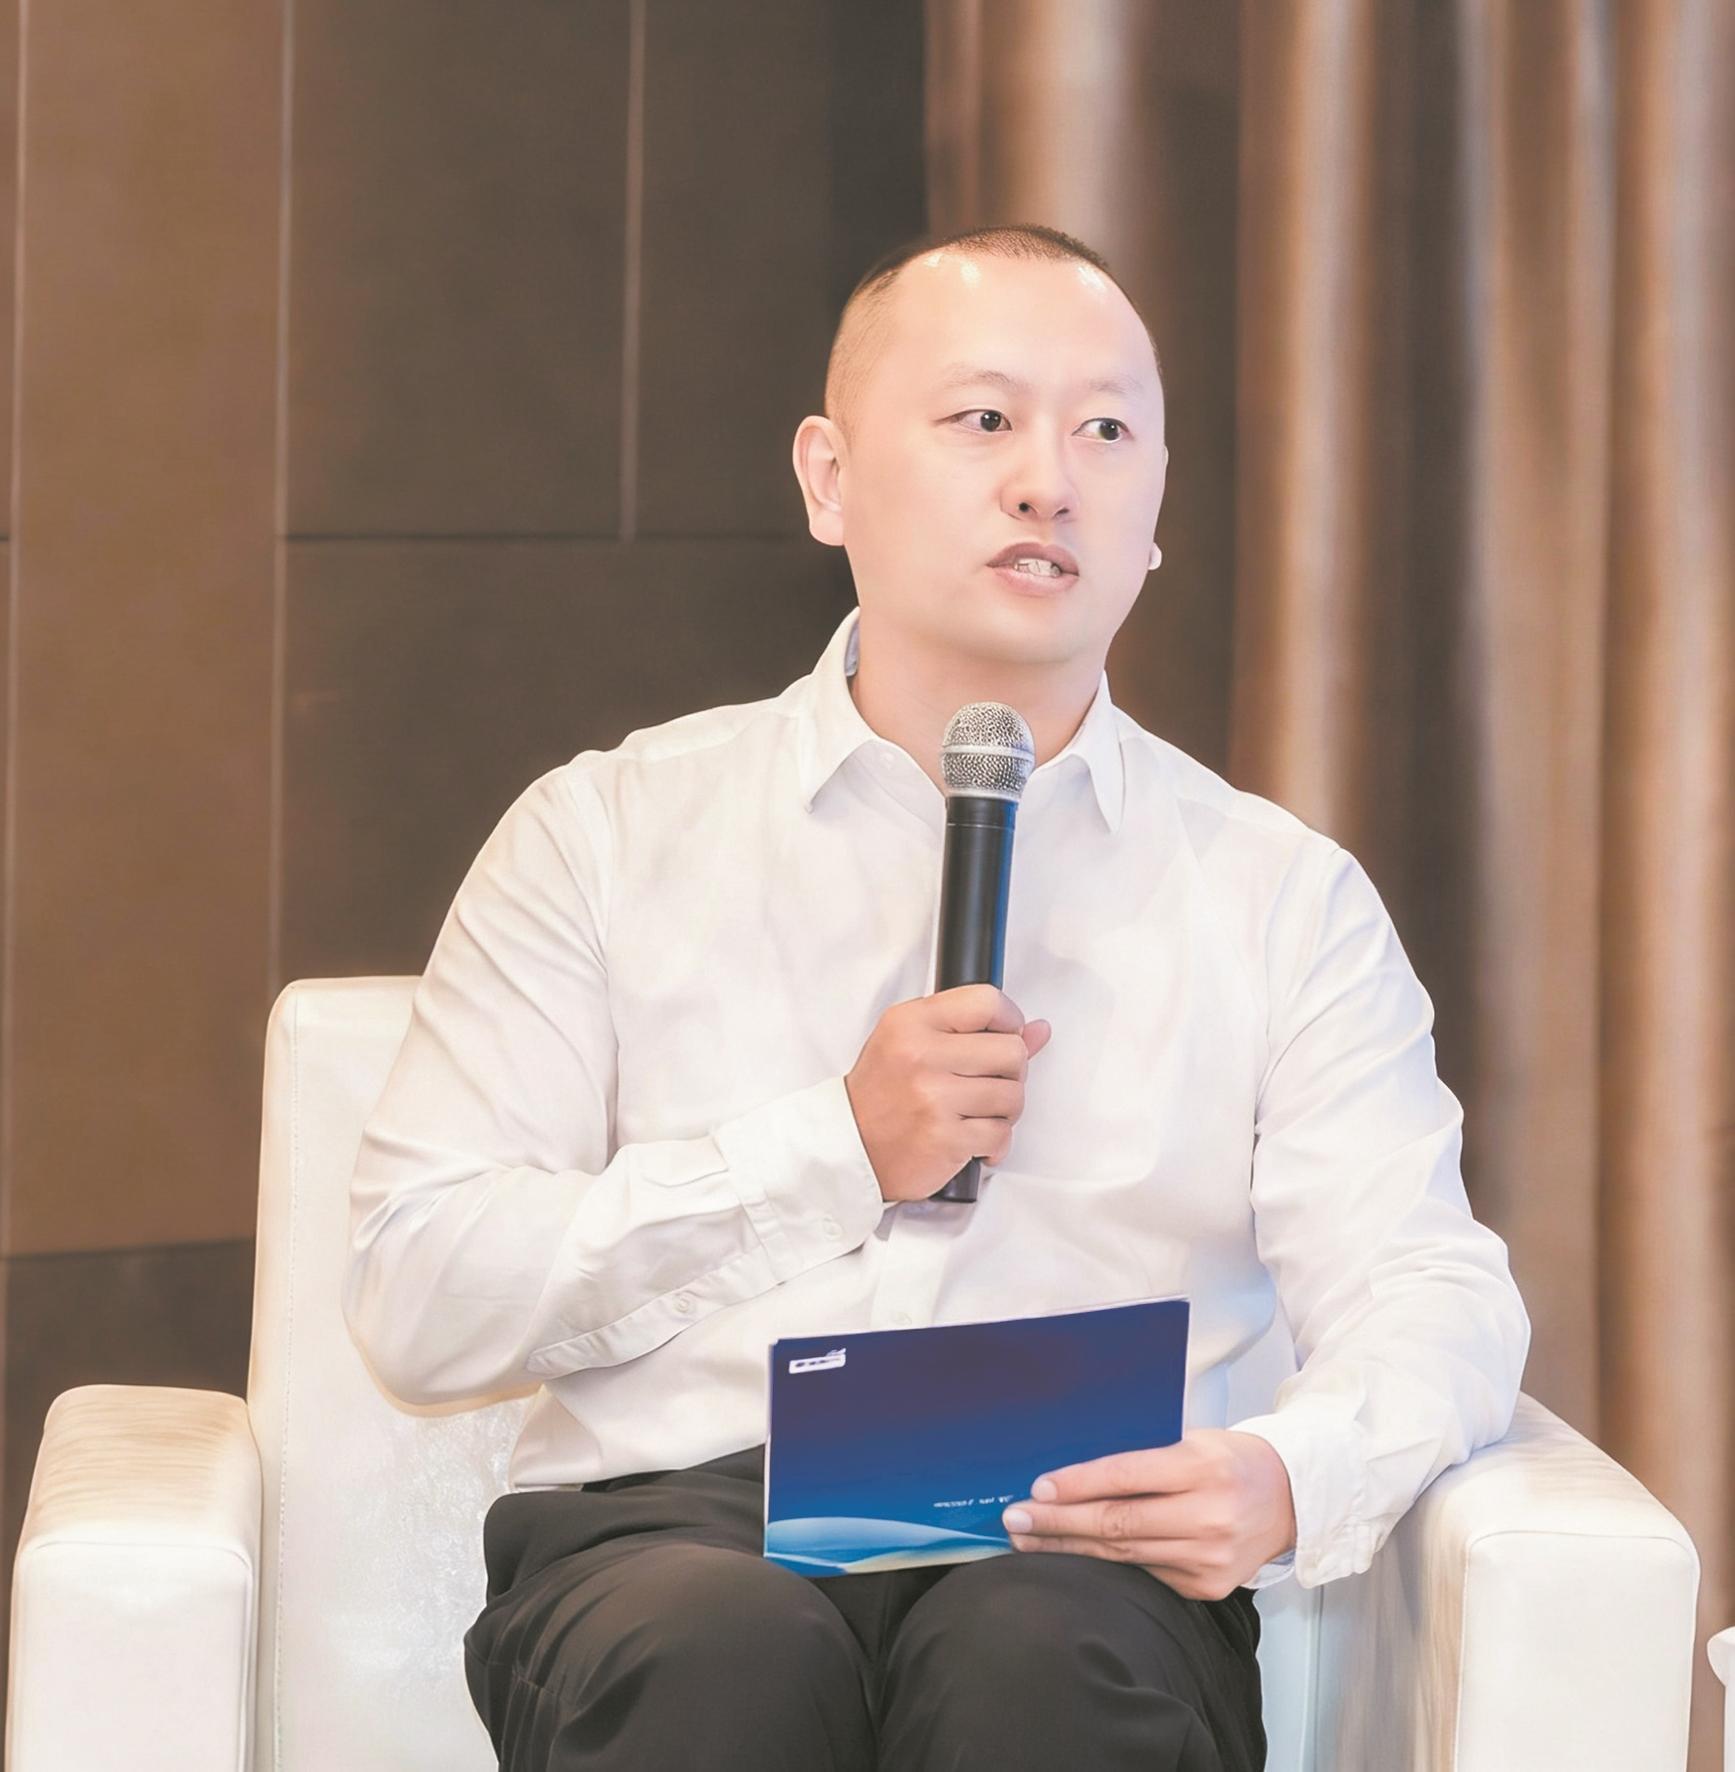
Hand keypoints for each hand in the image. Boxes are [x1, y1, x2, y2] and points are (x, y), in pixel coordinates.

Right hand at [845, 983, 1051, 1202]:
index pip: (987, 1001)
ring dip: (1005, 1110)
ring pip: (1013, 1095)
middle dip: (1011, 1072)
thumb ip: (973, 1030)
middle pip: (1012, 1051)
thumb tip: (1038, 1030)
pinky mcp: (945, 1138)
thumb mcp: (913, 1042)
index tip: (1003, 1037)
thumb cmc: (882, 1093)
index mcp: (912, 1022)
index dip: (1009, 1021)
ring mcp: (933, 1098)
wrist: (850, 1147)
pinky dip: (995, 1142)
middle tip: (989, 1083)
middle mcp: (921, 1055)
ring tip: (979, 1113)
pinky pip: (1001, 1134)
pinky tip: (973, 1139)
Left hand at [1000, 1429, 1296, 1599]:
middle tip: (1015, 1519)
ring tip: (1029, 1540)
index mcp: (1202, 1468)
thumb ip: (1144, 1460)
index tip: (1037, 1488)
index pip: (1126, 1477)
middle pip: (1117, 1523)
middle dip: (1058, 1523)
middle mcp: (1208, 1516)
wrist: (1289, 1499)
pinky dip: (1106, 1567)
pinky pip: (1145, 1574)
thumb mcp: (1193, 1441)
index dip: (1077, 1484)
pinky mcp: (1207, 1587)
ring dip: (1070, 1549)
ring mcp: (1208, 1558)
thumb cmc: (1229, 1460)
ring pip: (1124, 1556)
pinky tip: (1073, 1558)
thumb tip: (1074, 1476)